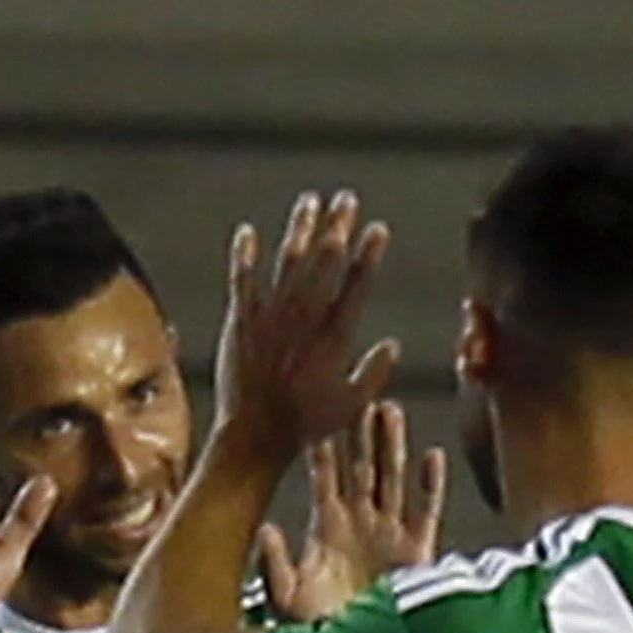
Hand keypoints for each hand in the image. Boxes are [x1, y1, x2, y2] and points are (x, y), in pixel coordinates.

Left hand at [216, 189, 395, 462]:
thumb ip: (375, 373)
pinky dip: (245, 256)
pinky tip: (247, 233)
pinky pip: (242, 282)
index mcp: (336, 338)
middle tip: (346, 198)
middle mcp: (305, 320)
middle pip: (325, 263)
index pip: (357, 285)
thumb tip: (392, 344)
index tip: (377, 228)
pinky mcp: (241, 323)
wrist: (255, 434)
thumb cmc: (306, 424)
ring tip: (310, 202)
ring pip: (288, 263)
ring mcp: (271, 318)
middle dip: (337, 227)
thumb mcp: (353, 405)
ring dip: (300, 230)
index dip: (369, 254)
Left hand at [260, 400, 447, 620]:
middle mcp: (359, 524)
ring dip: (393, 446)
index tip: (319, 416)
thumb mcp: (286, 596)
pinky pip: (427, 509)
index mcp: (326, 529)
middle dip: (361, 434)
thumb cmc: (317, 629)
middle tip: (362, 397)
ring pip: (393, 478)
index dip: (324, 448)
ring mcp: (389, 534)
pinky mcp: (418, 550)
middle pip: (361, 467)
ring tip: (392, 411)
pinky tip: (433, 457)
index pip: (325, 478)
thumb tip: (265, 530)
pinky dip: (431, 485)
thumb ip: (275, 563)